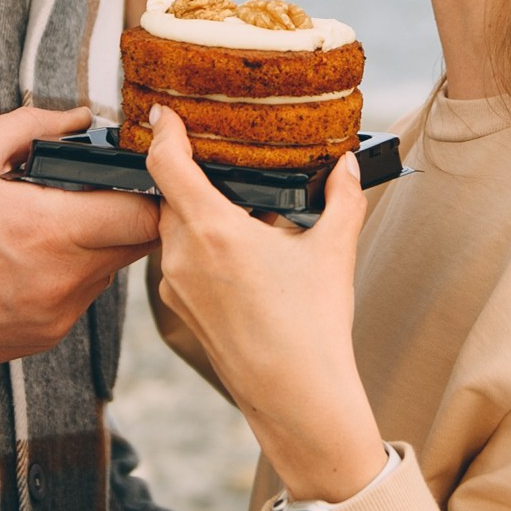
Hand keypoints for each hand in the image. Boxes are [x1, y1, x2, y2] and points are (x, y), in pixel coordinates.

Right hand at [0, 107, 158, 375]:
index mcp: (51, 229)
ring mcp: (56, 316)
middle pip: (136, 246)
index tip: (134, 175)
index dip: (148, 190)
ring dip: (95, 246)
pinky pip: (79, 300)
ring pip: (108, 273)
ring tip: (47, 227)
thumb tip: (81, 117)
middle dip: (125, 215)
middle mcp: (64, 280)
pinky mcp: (43, 339)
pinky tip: (27, 260)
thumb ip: (33, 127)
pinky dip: (69, 276)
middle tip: (92, 193)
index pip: (144, 214)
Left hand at [147, 108, 384, 504]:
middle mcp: (184, 256)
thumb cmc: (313, 327)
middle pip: (170, 197)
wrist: (296, 396)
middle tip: (221, 162)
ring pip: (175, 231)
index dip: (163, 132)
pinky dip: (201, 248)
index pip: (167, 165)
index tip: (164, 114)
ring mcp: (177, 287)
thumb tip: (347, 164)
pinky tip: (240, 257)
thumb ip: (341, 197)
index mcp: (213, 231)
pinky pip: (182, 263)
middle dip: (192, 177)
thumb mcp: (334, 251)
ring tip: (241, 213)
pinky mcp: (182, 310)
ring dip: (199, 216)